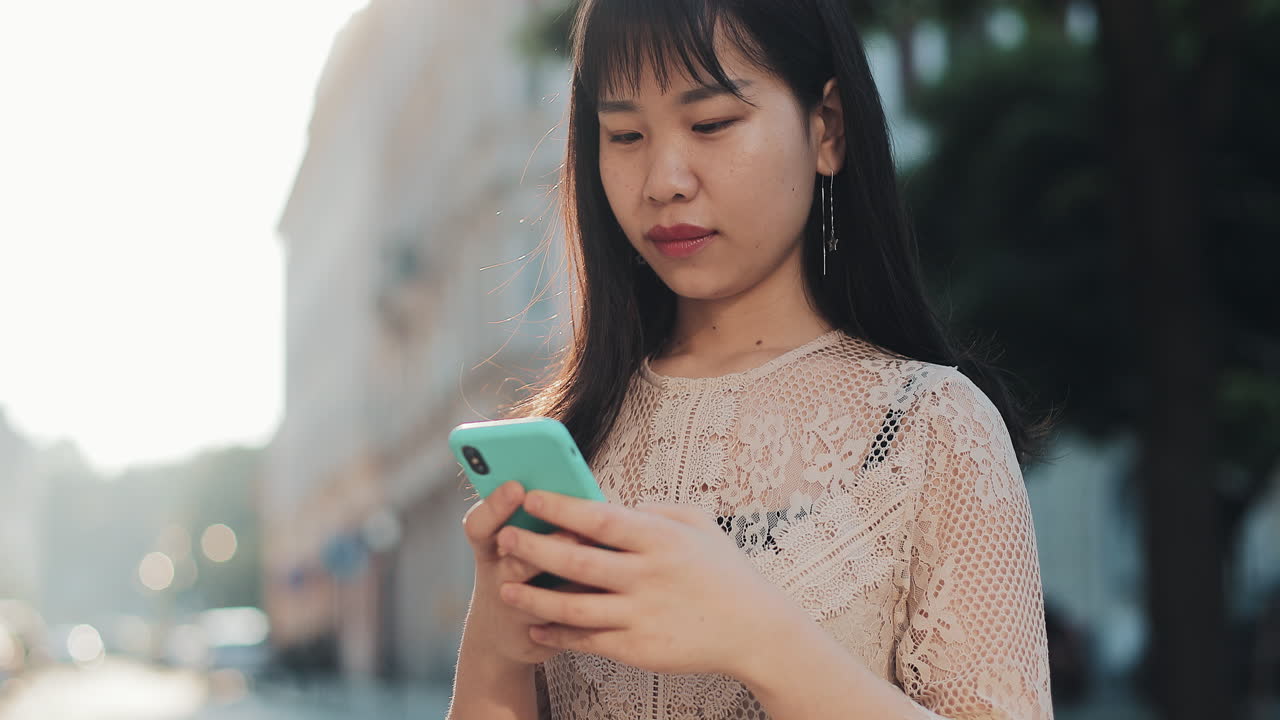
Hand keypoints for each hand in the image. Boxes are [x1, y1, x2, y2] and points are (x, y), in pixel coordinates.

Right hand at [460, 481, 598, 664]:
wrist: (504, 634)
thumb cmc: (522, 573)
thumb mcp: (513, 547)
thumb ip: (536, 522)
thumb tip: (580, 494)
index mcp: (490, 546)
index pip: (479, 524)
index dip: (494, 505)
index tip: (517, 487)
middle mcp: (496, 574)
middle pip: (509, 553)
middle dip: (539, 538)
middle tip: (568, 525)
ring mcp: (513, 605)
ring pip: (535, 589)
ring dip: (562, 571)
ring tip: (588, 554)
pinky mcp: (535, 633)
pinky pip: (561, 617)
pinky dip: (583, 601)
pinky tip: (607, 588)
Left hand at [493, 491, 808, 676]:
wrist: (755, 629)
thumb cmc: (723, 571)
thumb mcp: (697, 525)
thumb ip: (652, 511)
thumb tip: (607, 504)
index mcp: (660, 538)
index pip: (600, 518)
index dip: (561, 506)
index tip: (530, 496)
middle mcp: (648, 575)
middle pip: (576, 560)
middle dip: (533, 548)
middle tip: (505, 539)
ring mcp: (641, 614)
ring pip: (572, 606)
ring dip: (532, 598)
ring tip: (503, 590)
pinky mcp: (638, 648)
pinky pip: (586, 640)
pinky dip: (556, 634)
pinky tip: (536, 627)